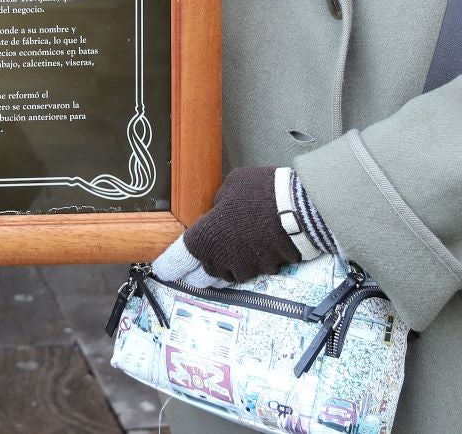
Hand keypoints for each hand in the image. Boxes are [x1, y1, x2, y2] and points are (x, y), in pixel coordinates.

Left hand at [150, 165, 301, 286]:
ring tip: (233, 243)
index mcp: (203, 240)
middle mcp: (219, 261)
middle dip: (197, 267)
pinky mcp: (264, 272)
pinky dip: (249, 262)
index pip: (176, 263)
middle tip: (200, 254)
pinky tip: (255, 244)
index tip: (161, 269)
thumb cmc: (260, 193)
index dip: (167, 267)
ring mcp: (242, 269)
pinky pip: (249, 270)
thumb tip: (218, 210)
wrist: (300, 210)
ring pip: (225, 275)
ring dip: (225, 264)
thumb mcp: (229, 187)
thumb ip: (217, 204)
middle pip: (199, 275)